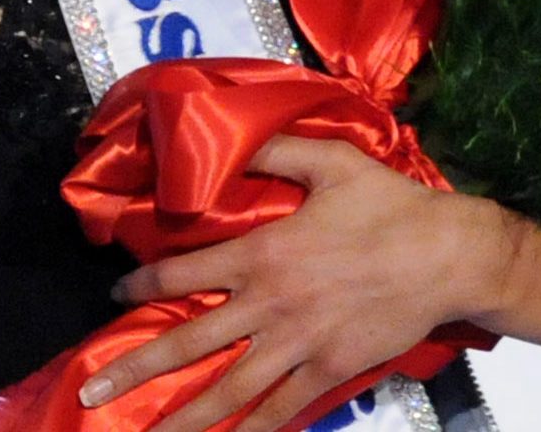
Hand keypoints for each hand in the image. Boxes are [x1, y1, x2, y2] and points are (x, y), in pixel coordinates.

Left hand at [84, 136, 504, 431]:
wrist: (449, 255)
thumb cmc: (389, 204)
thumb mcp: (330, 162)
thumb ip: (274, 153)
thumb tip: (231, 138)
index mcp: (264, 253)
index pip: (184, 275)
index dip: (142, 286)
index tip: (117, 298)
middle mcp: (271, 304)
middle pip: (190, 343)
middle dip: (136, 371)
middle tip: (92, 395)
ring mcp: (299, 345)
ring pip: (229, 390)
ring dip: (184, 418)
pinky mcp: (331, 371)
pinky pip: (283, 409)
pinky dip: (254, 431)